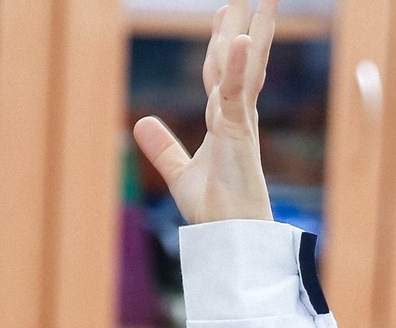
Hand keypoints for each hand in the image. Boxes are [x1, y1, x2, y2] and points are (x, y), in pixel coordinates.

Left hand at [132, 1, 278, 225]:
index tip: (226, 12)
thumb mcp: (179, 174)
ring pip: (246, 64)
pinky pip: (237, 92)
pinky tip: (240, 38)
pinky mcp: (237, 131)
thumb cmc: (215, 211)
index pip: (223, 71)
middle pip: (239, 57)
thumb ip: (163, 148)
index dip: (224, 41)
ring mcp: (240, 120)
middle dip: (242, 21)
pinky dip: (238, 65)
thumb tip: (141, 123)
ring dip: (255, 28)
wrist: (231, 237)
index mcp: (226, 121)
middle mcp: (237, 115)